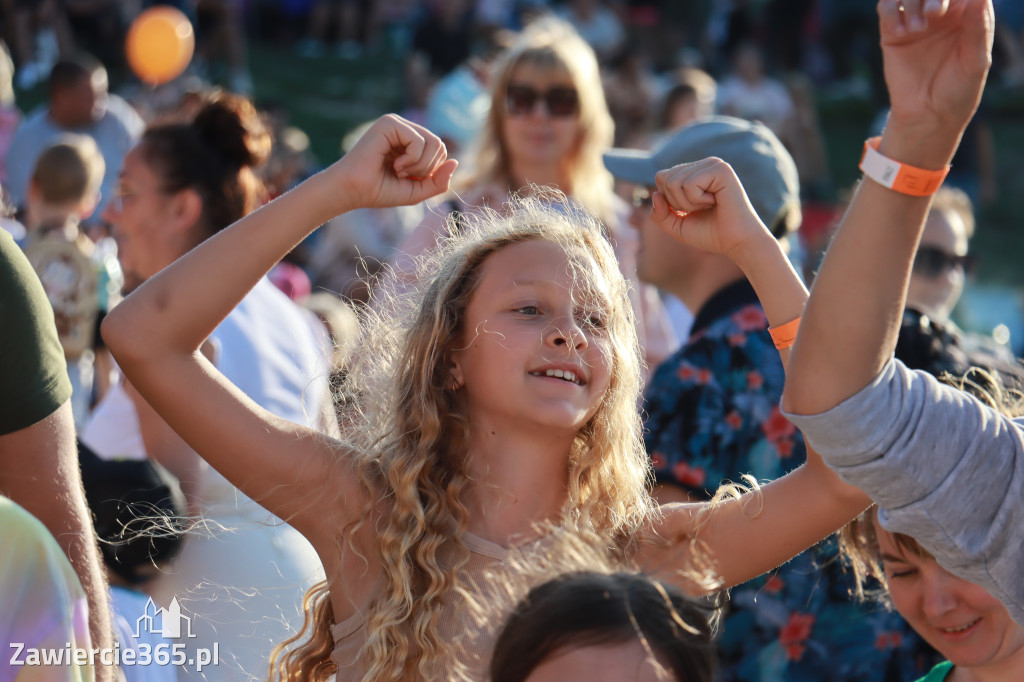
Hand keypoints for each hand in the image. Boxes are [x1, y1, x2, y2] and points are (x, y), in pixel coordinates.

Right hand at [328, 114, 457, 212]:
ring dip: (420, 165)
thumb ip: (438, 181)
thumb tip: (456, 162)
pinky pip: (419, 141)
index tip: (409, 179)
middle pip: (440, 145)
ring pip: (434, 143)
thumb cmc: (379, 190)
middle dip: (427, 169)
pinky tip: (394, 164)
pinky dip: (412, 159)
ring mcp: (397, 124)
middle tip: (403, 175)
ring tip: (399, 171)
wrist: (352, 190)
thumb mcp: (417, 190)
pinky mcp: (390, 123)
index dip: (432, 172)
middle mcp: (405, 129)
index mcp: (411, 142)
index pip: (440, 151)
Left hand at [650, 158, 773, 262]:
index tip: (690, 210)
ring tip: (708, 206)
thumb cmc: (710, 233)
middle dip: (676, 202)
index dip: (668, 200)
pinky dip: (697, 200)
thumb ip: (659, 213)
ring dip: (688, 203)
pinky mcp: (721, 170)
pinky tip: (715, 201)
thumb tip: (655, 194)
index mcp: (694, 172)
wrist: (736, 242)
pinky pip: (689, 184)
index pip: (662, 177)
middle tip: (700, 209)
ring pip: (675, 181)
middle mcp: (703, 164)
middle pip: (664, 178)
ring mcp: (713, 164)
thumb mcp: (676, 226)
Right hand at [879, 0, 992, 138]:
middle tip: (934, 13)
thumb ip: (979, 27)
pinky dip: (892, 12)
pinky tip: (902, 33)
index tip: (947, 8)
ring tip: (917, 30)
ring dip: (911, 1)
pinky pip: (887, 7)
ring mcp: (915, 21)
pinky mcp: (892, 33)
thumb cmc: (958, 91)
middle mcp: (941, 12)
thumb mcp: (976, 61)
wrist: (926, 116)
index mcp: (966, 14)